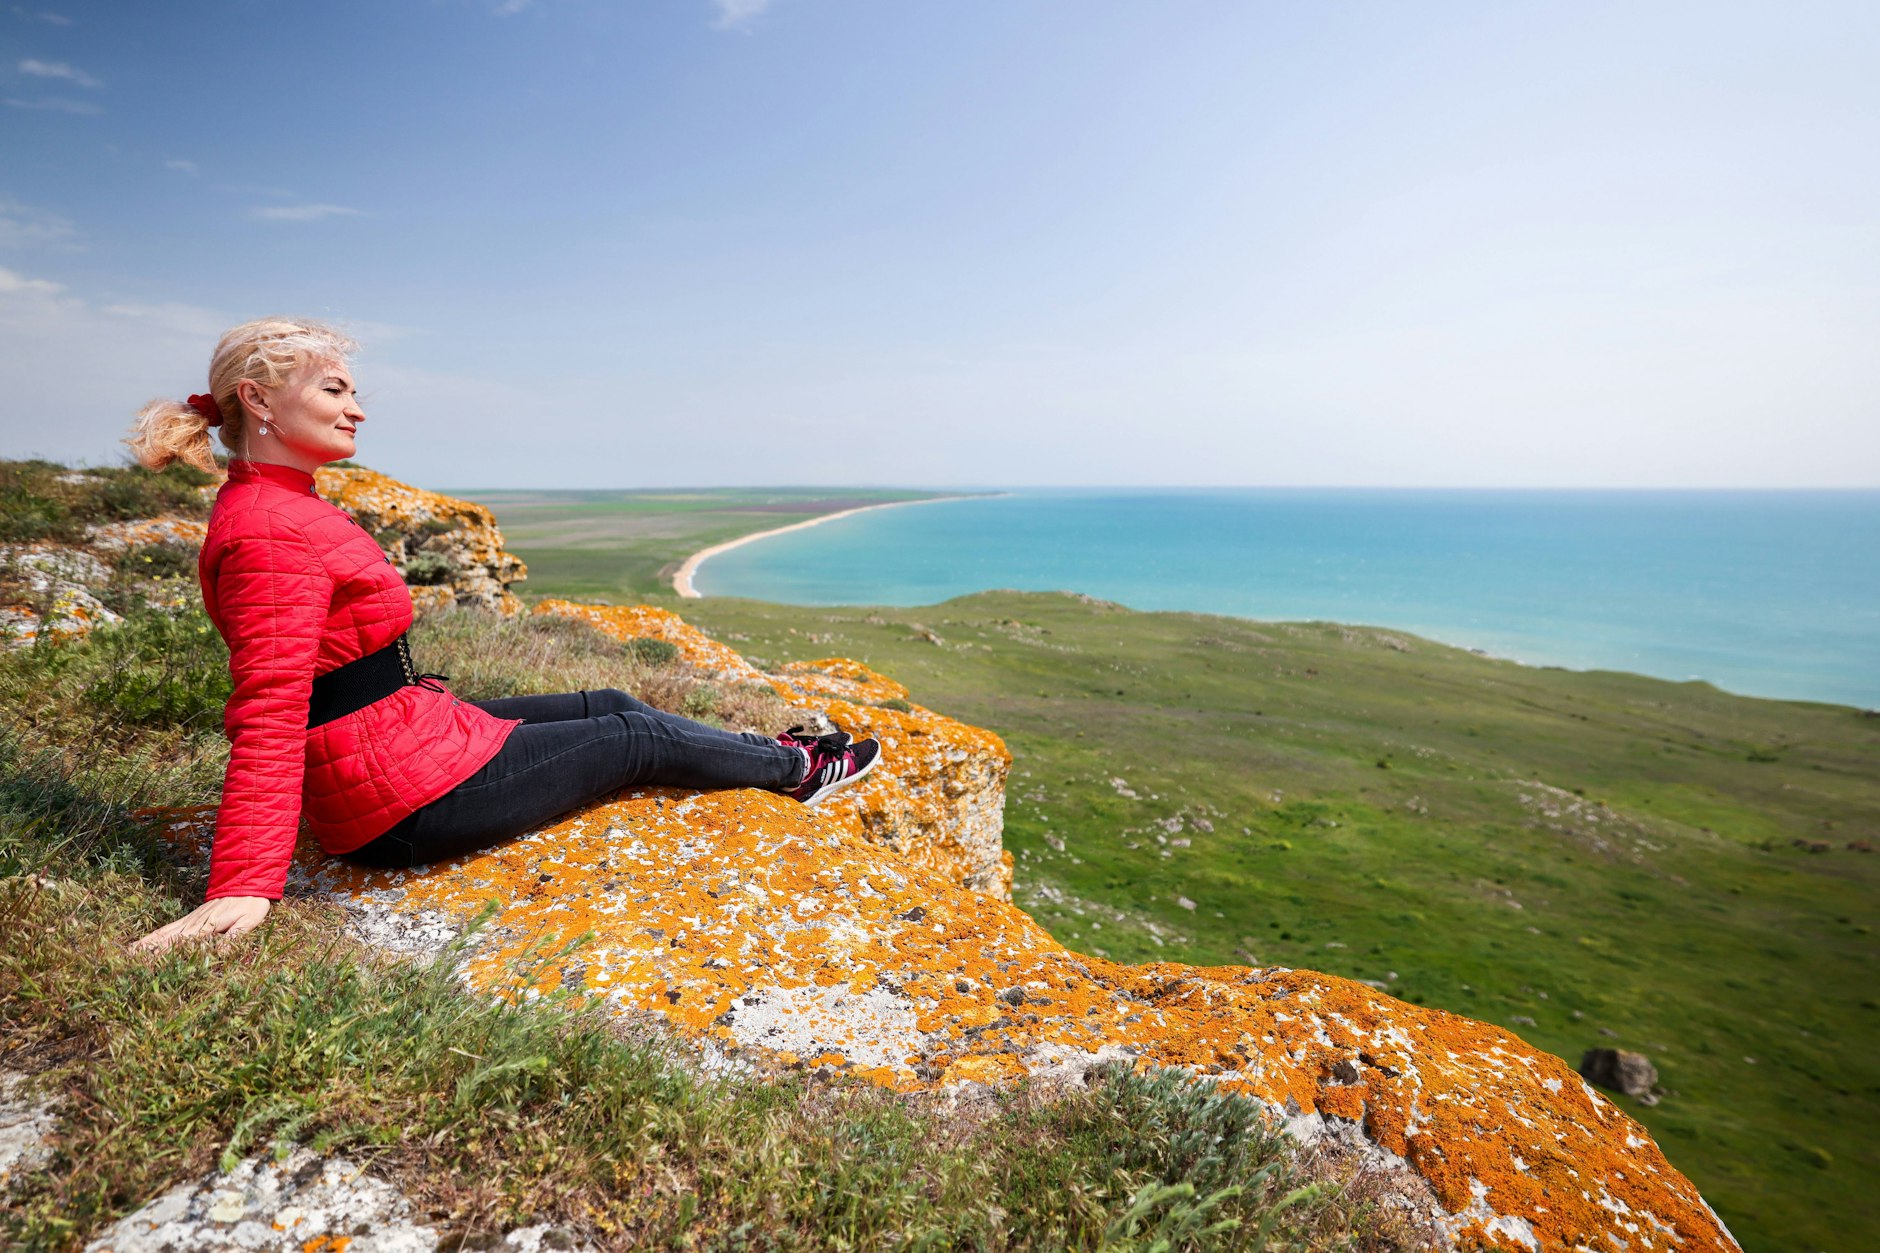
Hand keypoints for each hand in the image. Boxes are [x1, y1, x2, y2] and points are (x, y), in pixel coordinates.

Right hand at [129, 896, 271, 954]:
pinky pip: (169, 928)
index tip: (151, 964)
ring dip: (146, 944)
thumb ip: (235, 937)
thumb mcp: (249, 921)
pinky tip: (142, 943)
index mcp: (207, 926)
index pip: (182, 943)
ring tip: (127, 954)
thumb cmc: (251, 905)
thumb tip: (221, 953)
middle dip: (149, 951)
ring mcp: (190, 920)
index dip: (166, 954)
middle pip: (167, 939)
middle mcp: (194, 923)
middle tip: (129, 962)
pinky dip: (154, 936)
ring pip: (164, 933)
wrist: (247, 883)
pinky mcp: (191, 919)